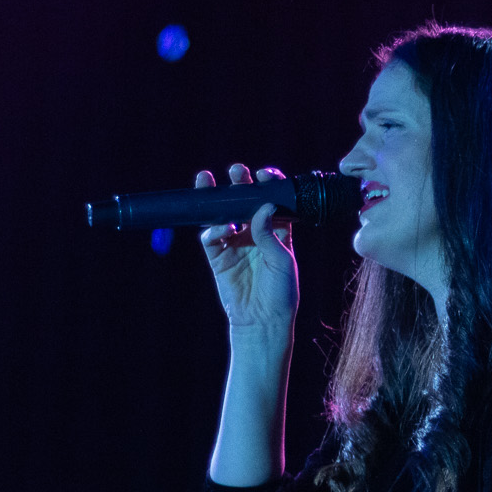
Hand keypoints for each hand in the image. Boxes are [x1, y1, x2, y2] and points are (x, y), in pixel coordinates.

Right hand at [197, 164, 297, 332]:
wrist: (263, 320)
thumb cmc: (281, 292)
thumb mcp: (282, 260)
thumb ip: (271, 233)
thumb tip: (263, 206)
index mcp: (277, 231)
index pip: (271, 201)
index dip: (268, 185)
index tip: (264, 174)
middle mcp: (254, 233)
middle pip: (244, 202)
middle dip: (239, 184)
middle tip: (236, 171)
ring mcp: (234, 243)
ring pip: (221, 214)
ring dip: (215, 197)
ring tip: (208, 180)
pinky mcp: (218, 256)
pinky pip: (211, 236)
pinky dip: (213, 228)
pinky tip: (222, 227)